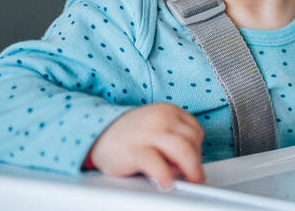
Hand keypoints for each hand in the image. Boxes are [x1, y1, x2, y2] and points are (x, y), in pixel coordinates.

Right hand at [88, 103, 204, 186]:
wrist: (96, 133)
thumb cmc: (128, 136)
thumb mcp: (155, 128)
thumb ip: (172, 139)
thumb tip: (191, 165)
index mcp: (168, 111)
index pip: (195, 131)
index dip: (198, 150)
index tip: (194, 163)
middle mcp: (161, 118)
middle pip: (192, 141)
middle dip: (196, 163)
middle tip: (195, 179)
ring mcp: (148, 132)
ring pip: (183, 150)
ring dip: (190, 170)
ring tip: (186, 183)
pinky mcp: (135, 150)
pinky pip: (158, 164)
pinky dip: (166, 176)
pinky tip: (165, 184)